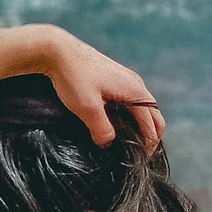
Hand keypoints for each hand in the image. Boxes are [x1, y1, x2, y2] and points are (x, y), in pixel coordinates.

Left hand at [44, 29, 164, 151]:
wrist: (57, 50)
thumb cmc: (73, 77)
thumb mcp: (87, 109)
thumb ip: (102, 130)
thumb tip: (109, 145)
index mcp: (135, 91)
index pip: (152, 124)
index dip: (149, 144)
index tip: (140, 160)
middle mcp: (135, 84)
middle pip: (154, 115)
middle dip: (151, 136)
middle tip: (140, 155)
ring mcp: (125, 79)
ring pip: (143, 108)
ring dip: (141, 126)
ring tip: (129, 143)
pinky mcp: (114, 79)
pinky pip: (131, 101)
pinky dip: (131, 116)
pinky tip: (117, 125)